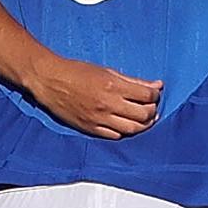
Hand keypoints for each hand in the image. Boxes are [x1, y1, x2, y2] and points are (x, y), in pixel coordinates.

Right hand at [22, 55, 161, 137]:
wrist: (50, 81)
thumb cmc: (77, 72)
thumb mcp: (107, 71)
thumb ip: (133, 80)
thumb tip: (157, 85)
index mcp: (113, 86)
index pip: (147, 96)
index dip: (154, 95)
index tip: (153, 94)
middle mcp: (108, 104)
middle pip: (143, 114)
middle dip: (152, 111)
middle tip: (151, 107)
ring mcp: (99, 119)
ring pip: (132, 129)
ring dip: (143, 125)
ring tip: (144, 119)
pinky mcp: (90, 128)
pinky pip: (114, 136)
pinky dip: (124, 132)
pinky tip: (126, 125)